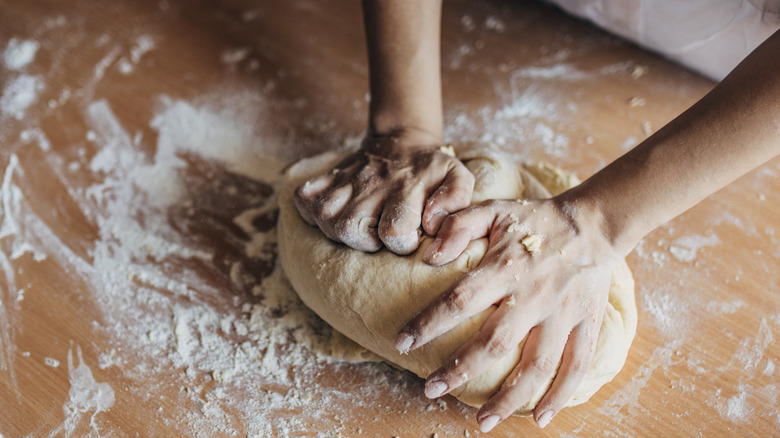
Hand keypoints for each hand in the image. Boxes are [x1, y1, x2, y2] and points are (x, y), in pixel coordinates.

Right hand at [294, 133, 473, 254]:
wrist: (403, 142)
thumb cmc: (431, 170)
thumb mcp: (457, 177)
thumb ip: (455, 201)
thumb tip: (432, 224)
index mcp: (405, 188)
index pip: (394, 232)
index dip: (403, 242)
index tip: (410, 235)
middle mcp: (372, 185)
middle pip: (350, 229)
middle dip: (366, 242)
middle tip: (380, 234)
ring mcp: (346, 182)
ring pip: (325, 219)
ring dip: (340, 231)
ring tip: (361, 227)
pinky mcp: (328, 179)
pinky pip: (304, 199)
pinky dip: (312, 212)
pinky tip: (335, 215)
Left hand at [394, 196, 624, 430]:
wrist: (594, 224)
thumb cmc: (535, 218)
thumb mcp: (494, 208)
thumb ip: (459, 225)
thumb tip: (429, 256)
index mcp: (507, 267)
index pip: (460, 299)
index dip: (429, 323)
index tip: (402, 343)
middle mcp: (535, 295)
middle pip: (495, 342)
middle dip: (460, 370)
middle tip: (431, 390)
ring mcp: (563, 314)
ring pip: (537, 365)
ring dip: (509, 398)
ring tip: (483, 421)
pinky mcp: (587, 324)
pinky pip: (576, 366)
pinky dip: (560, 395)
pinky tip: (540, 418)